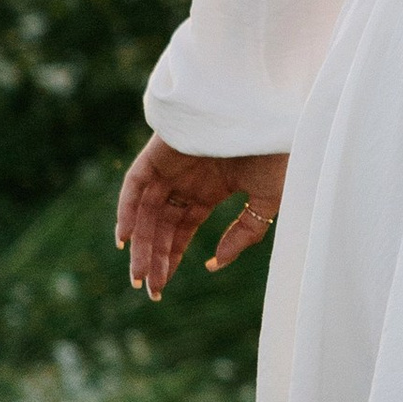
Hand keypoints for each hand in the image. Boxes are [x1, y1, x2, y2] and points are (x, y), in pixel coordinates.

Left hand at [114, 137, 287, 299]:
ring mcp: (171, 166)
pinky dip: (126, 210)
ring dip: (140, 244)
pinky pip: (135, 185)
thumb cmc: (277, 150)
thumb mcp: (269, 200)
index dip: (170, 257)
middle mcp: (187, 179)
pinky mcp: (159, 153)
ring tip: (140, 276)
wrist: (269, 111)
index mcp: (211, 188)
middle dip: (153, 258)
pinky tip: (125, 239)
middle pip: (160, 225)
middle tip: (149, 290)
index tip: (162, 288)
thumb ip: (245, 232)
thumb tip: (214, 263)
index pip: (182, 228)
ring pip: (145, 212)